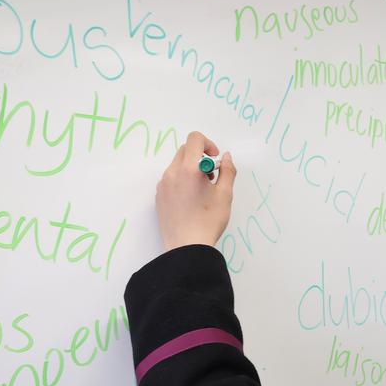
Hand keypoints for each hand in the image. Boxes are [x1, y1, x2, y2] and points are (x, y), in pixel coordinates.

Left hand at [155, 131, 235, 250]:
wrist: (187, 247)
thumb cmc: (208, 221)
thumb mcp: (225, 195)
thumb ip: (228, 171)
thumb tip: (226, 157)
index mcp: (189, 169)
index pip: (194, 139)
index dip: (208, 144)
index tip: (215, 159)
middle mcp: (172, 173)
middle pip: (185, 151)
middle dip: (200, 157)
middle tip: (211, 176)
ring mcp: (162, 185)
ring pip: (177, 165)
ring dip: (190, 169)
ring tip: (201, 190)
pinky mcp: (158, 196)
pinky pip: (170, 179)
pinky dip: (181, 180)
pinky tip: (190, 200)